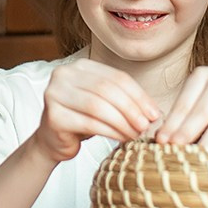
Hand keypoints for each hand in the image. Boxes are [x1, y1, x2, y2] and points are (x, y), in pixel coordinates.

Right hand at [31, 60, 159, 161]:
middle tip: (146, 126)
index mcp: (80, 66)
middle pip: (107, 90)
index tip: (154, 114)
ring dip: (122, 122)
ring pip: (98, 106)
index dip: (139, 95)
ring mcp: (54, 93)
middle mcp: (63, 75)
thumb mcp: (105, 104)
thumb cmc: (82, 120)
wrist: (53, 141)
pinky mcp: (53, 116)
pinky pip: (89, 123)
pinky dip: (110, 132)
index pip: (116, 77)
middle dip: (131, 109)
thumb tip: (155, 112)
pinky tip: (121, 139)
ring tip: (135, 134)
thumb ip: (125, 101)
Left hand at [155, 65, 207, 145]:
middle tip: (173, 151)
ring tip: (194, 159)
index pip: (184, 102)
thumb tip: (162, 137)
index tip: (161, 141)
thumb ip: (187, 114)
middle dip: (185, 134)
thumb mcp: (205, 100)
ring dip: (206, 144)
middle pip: (201, 112)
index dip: (172, 124)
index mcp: (203, 73)